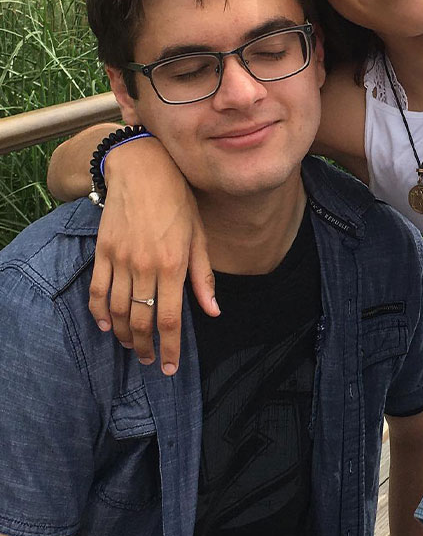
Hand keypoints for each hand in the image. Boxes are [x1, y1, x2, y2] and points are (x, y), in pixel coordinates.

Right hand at [88, 137, 218, 372]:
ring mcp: (120, 260)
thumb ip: (203, 277)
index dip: (169, 348)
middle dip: (145, 347)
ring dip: (123, 334)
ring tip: (131, 346)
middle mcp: (144, 266)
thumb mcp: (199, 236)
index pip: (169, 319)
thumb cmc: (178, 201)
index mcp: (173, 264)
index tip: (168, 367)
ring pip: (117, 311)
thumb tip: (213, 311)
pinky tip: (107, 325)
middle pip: (141, 321)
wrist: (142, 169)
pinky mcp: (103, 252)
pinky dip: (100, 313)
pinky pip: (96, 291)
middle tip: (148, 361)